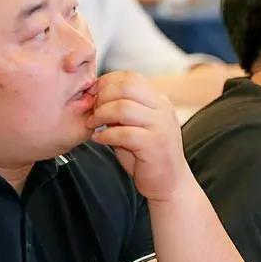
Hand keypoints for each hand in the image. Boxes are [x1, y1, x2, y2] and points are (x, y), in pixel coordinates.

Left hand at [89, 71, 191, 202]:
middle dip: (102, 96)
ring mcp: (161, 126)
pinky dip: (105, 135)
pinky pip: (123, 133)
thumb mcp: (134, 126)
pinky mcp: (155, 145)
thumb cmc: (147, 156)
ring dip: (101, 115)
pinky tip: (99, 139)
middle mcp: (162, 109)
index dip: (107, 82)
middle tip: (91, 110)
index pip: (130, 77)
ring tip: (92, 125)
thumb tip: (94, 97)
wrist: (169, 184)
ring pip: (123, 107)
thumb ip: (120, 110)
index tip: (92, 94)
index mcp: (158, 100)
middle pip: (126, 86)